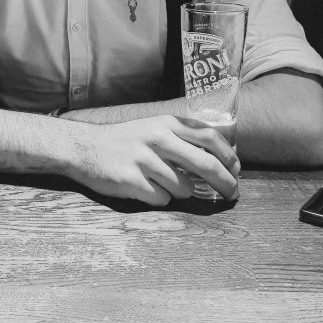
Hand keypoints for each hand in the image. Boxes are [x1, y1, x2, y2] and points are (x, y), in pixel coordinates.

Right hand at [70, 115, 239, 205]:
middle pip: (206, 165)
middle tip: (233, 195)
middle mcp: (158, 139)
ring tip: (162, 183)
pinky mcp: (131, 181)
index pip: (209, 138)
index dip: (229, 156)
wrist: (84, 148)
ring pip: (184, 188)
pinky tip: (145, 188)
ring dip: (180, 191)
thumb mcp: (153, 127)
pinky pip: (162, 199)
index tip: (237, 170)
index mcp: (166, 124)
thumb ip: (181, 137)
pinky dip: (159, 198)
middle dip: (225, 183)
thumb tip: (219, 156)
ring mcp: (144, 160)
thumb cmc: (124, 140)